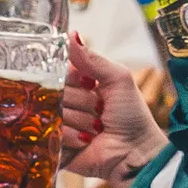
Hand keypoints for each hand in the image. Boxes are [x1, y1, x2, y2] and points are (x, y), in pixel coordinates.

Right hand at [58, 36, 165, 180]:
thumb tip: (70, 34)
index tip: (91, 85)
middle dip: (81, 102)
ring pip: (53, 112)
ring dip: (80, 121)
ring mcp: (58, 124)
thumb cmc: (132, 116)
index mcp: (78, 84)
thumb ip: (93, 58)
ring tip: (96, 128)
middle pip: (54, 92)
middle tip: (99, 111)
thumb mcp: (118, 79)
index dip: (74, 78)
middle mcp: (65, 102)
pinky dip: (72, 137)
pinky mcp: (54, 146)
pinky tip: (87, 141)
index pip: (58, 70)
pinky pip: (51, 134)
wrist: (136, 153)